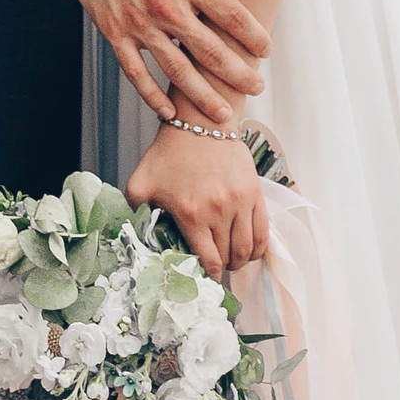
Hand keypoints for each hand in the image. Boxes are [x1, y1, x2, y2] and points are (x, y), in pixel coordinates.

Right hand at [68, 0, 269, 124]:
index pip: (232, 17)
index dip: (254, 37)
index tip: (267, 51)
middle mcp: (168, 7)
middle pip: (211, 51)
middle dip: (238, 74)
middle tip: (256, 88)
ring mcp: (140, 25)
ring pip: (177, 70)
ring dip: (202, 95)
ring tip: (223, 114)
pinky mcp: (116, 33)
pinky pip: (136, 72)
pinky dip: (152, 95)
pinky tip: (168, 111)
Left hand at [127, 122, 268, 277]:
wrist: (199, 122)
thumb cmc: (169, 153)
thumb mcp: (140, 183)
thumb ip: (136, 213)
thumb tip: (138, 237)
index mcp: (190, 214)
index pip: (207, 260)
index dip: (207, 275)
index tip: (202, 276)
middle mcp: (217, 211)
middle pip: (227, 257)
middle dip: (222, 268)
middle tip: (216, 268)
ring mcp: (239, 202)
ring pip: (247, 248)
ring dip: (240, 261)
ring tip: (231, 260)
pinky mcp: (254, 193)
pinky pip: (263, 231)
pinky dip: (259, 248)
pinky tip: (249, 251)